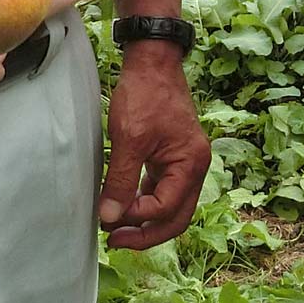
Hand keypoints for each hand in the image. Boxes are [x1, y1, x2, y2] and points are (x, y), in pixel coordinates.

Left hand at [99, 40, 210, 249]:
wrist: (152, 60)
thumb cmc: (145, 93)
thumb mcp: (129, 139)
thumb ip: (122, 181)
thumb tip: (110, 217)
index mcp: (191, 163)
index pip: (166, 208)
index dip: (137, 220)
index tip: (108, 220)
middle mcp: (195, 165)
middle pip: (176, 216)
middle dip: (146, 233)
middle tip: (114, 241)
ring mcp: (185, 161)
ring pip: (170, 206)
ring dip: (145, 220)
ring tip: (115, 228)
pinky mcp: (173, 155)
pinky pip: (163, 189)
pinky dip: (146, 201)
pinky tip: (126, 205)